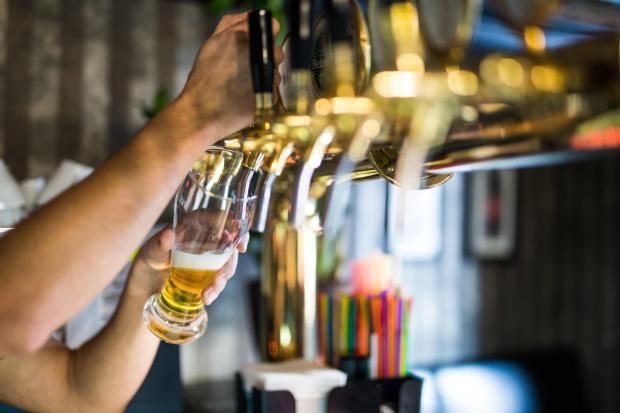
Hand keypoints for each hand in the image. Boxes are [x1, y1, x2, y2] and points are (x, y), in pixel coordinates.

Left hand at [127, 227, 248, 303]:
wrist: (147, 284)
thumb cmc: (149, 259)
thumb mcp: (151, 251)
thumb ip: (160, 243)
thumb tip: (168, 234)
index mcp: (194, 223)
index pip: (219, 218)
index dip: (234, 227)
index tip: (240, 244)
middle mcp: (206, 236)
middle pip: (229, 244)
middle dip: (229, 264)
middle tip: (219, 280)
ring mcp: (210, 255)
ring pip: (227, 263)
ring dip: (221, 280)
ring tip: (207, 294)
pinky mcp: (209, 272)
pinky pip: (219, 278)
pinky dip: (216, 289)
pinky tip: (207, 297)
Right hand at [168, 13, 282, 144]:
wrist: (201, 112)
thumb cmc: (204, 79)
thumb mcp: (212, 43)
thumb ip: (232, 25)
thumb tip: (251, 17)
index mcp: (243, 36)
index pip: (273, 26)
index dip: (269, 35)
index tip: (263, 44)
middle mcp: (258, 53)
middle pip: (276, 51)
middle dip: (267, 59)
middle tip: (248, 70)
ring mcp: (266, 74)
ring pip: (275, 72)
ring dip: (265, 78)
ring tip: (243, 87)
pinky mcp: (270, 95)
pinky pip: (273, 91)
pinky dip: (263, 94)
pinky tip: (246, 97)